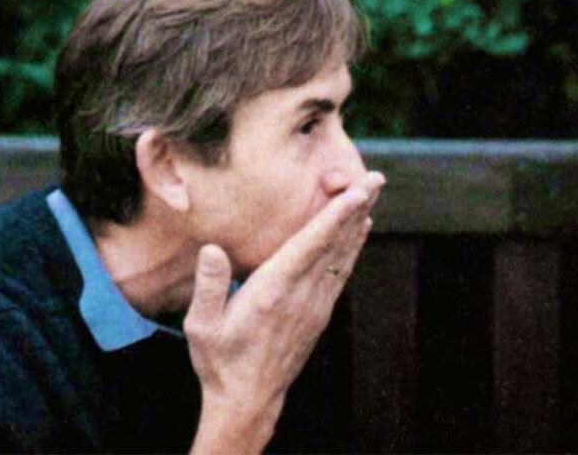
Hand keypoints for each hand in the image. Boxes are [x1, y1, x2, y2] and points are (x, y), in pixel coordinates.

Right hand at [185, 171, 385, 453]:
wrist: (247, 400)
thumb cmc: (219, 359)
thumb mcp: (201, 325)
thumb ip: (208, 285)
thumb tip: (213, 248)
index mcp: (272, 292)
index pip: (310, 246)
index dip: (334, 216)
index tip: (356, 192)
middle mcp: (300, 296)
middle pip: (335, 245)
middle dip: (356, 209)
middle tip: (376, 178)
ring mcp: (314, 307)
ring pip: (342, 257)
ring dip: (358, 224)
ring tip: (372, 194)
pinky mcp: (318, 315)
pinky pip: (340, 273)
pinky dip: (352, 248)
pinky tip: (358, 233)